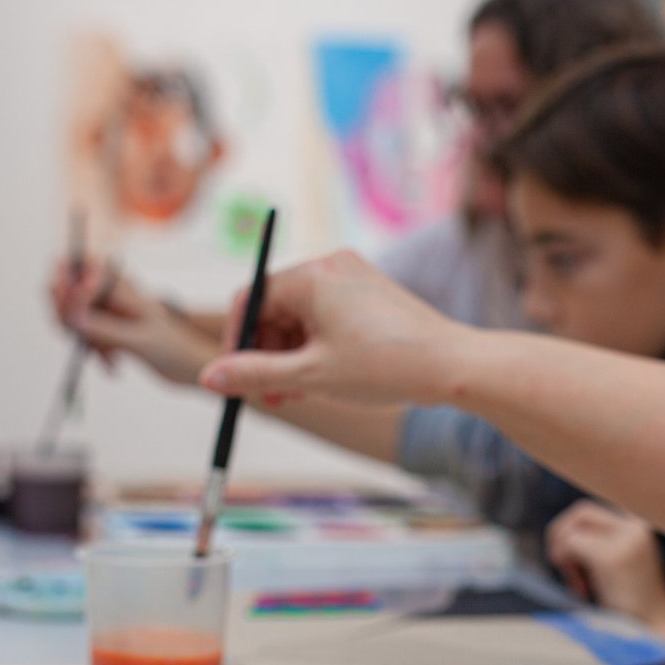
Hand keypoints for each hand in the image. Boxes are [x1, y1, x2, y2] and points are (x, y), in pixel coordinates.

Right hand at [47, 261, 215, 386]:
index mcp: (119, 281)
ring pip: (70, 316)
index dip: (67, 288)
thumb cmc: (172, 346)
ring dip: (84, 340)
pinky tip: (113, 365)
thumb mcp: (139, 339)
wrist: (186, 364)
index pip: (75, 267)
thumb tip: (71, 318)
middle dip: (67, 316)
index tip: (73, 315)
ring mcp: (105, 307)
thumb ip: (105, 328)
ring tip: (110, 358)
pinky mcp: (103, 327)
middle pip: (64, 289)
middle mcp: (108, 289)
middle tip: (79, 338)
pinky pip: (82, 335)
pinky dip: (93, 351)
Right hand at [197, 248, 470, 406]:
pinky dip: (316, 347)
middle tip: (266, 397)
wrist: (455, 366)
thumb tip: (209, 377)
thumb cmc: (386, 367)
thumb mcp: (312, 375)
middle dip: (265, 353)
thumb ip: (256, 375)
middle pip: (274, 307)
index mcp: (312, 276)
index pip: (250, 298)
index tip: (236, 378)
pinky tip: (320, 381)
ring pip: (301, 316)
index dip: (236, 340)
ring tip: (294, 396)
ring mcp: (353, 278)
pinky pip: (327, 317)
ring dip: (289, 356)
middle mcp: (331, 267)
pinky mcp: (370, 295)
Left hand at [545, 500, 664, 631]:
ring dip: (564, 552)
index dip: (576, 533)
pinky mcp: (611, 558)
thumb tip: (561, 529)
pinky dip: (565, 563)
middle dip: (563, 537)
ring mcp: (625, 540)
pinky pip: (571, 544)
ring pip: (573, 526)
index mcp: (639, 526)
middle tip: (567, 569)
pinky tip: (581, 590)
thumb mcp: (619, 562)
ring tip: (579, 583)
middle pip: (580, 512)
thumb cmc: (632, 605)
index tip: (579, 565)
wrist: (656, 632)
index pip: (593, 511)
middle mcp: (635, 526)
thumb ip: (600, 541)